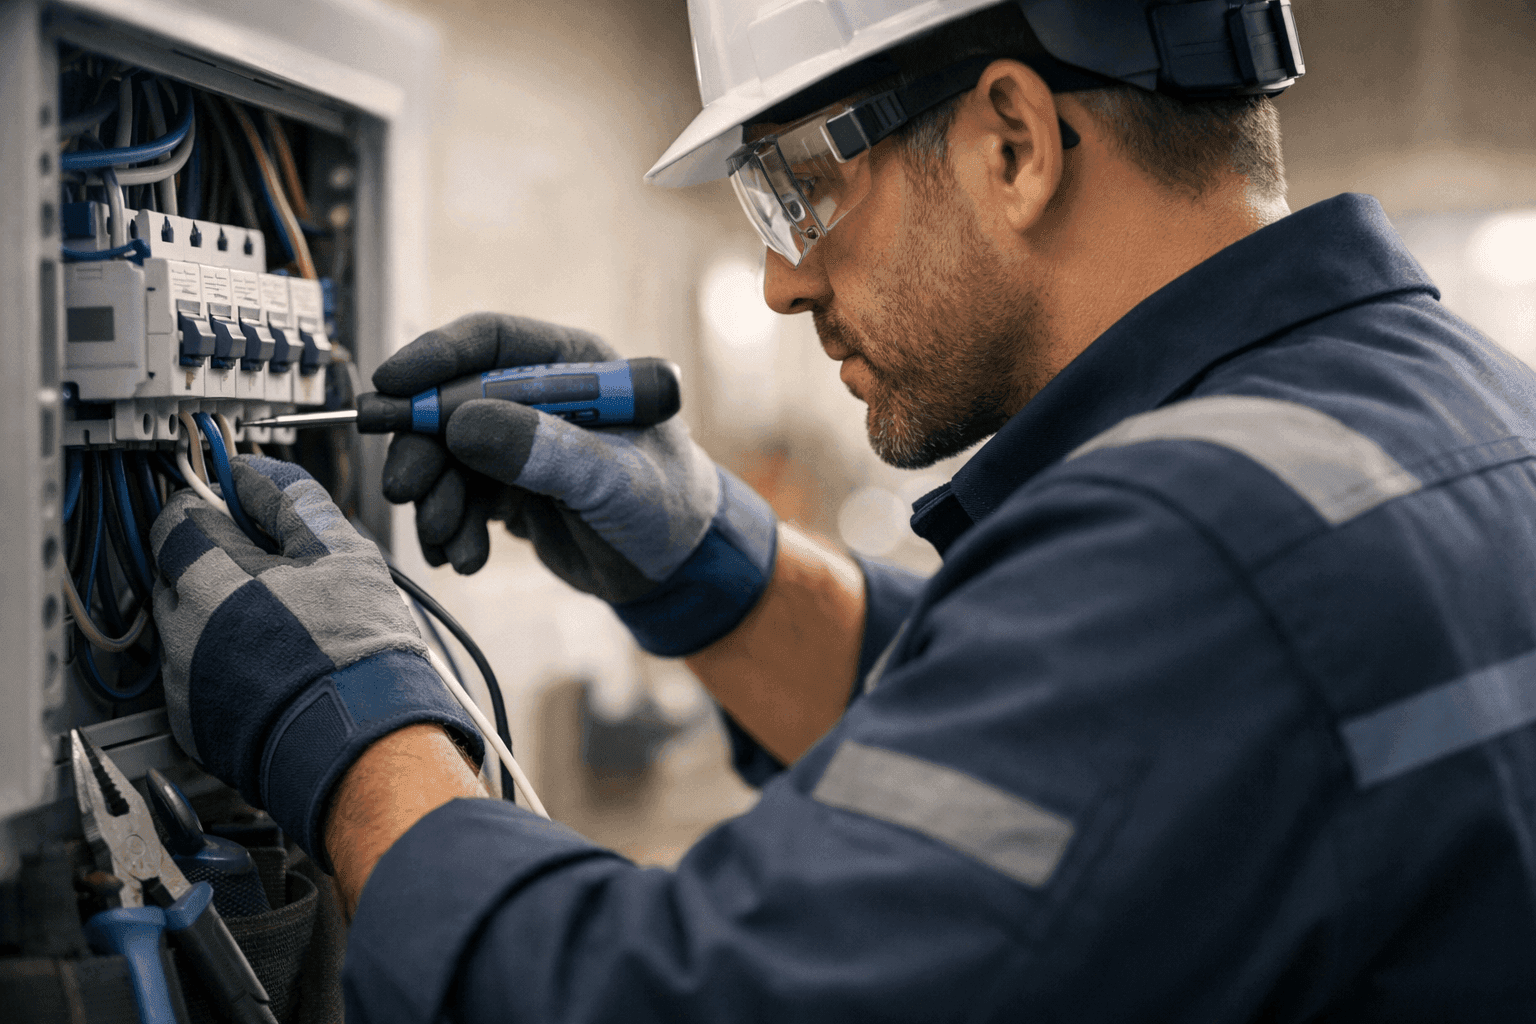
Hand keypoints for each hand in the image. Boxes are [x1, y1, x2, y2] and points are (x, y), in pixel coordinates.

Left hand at [150, 455, 482, 866]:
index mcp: (209, 579)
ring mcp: (182, 681)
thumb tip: (254, 472)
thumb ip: (291, 500)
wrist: (365, 748)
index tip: (245, 510)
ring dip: (222, 613)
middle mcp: (181, 629)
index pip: (178, 514)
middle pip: (178, 568)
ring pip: (188, 622)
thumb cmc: (360, 655)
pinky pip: (197, 672)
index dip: (215, 504)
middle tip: (280, 573)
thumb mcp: (343, 554)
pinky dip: (225, 663)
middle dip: (220, 561)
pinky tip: (274, 667)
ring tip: (285, 627)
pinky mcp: (192, 723)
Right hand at [375, 313, 777, 655]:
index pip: (493, 342)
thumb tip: (463, 423)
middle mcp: (540, 395)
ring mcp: (520, 440)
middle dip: (423, 447)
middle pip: (453, 401)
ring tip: (448, 542)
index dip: (435, 358)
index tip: (390, 386)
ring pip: (446, 454)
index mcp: (576, 366)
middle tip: (406, 490)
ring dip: (436, 499)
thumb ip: (547, 451)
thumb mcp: (615, 481)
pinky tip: (463, 557)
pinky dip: (450, 527)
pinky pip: (457, 496)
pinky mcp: (507, 485)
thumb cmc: (667, 511)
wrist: (675, 575)